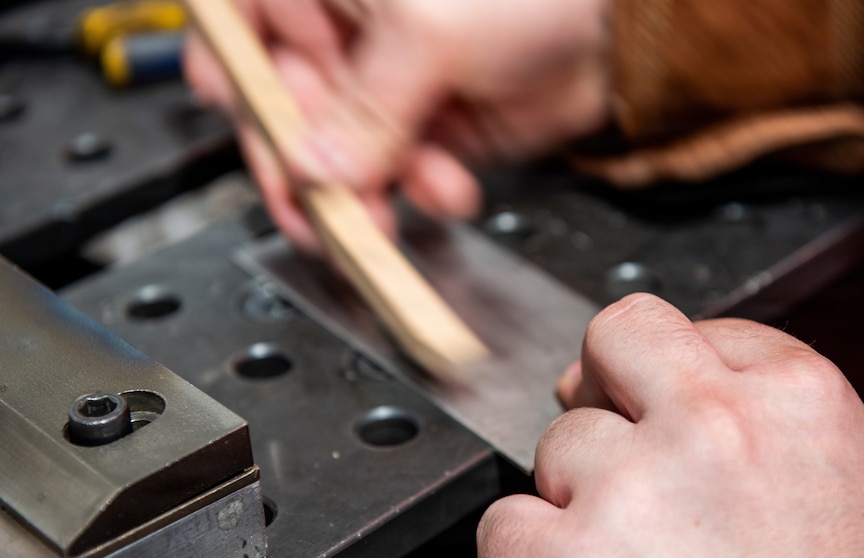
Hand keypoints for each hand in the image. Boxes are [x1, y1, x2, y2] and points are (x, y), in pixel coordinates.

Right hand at [183, 0, 611, 251]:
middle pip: (285, 107)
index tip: (247, 125)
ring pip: (342, 157)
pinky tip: (446, 187)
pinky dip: (417, 192)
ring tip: (395, 211)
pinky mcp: (423, 129)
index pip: (238, 30)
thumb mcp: (428, 32)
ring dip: (367, 192)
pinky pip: (396, 177)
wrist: (618, 25)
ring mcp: (384, 86)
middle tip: (322, 214)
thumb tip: (313, 168)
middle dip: (306, 167)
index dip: (234, 79)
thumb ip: (363, 109)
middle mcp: (344, 31)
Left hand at [476, 293, 863, 557]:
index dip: (675, 377)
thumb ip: (756, 428)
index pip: (705, 330)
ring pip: (557, 444)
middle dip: (605, 384)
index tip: (671, 411)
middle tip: (619, 450)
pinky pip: (503, 527)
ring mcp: (633, 486)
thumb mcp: (841, 499)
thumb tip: (646, 390)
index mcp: (799, 402)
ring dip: (577, 501)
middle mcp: (714, 424)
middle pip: (618, 337)